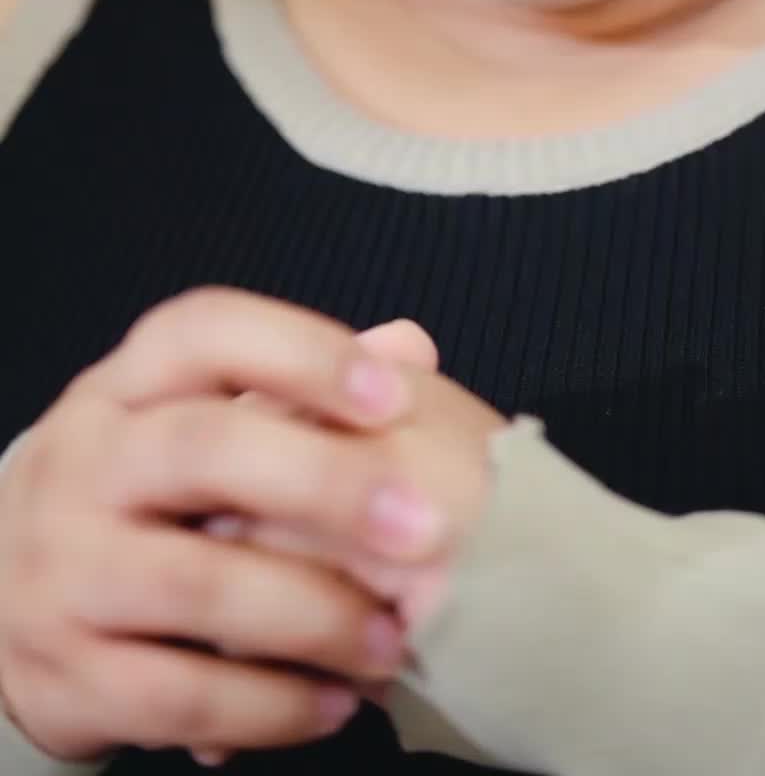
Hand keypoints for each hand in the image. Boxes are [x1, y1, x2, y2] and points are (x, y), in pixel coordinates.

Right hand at [0, 289, 447, 763]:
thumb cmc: (138, 493)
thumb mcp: (190, 417)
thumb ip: (299, 387)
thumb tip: (408, 346)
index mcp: (124, 388)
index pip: (205, 333)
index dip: (302, 355)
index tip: (394, 396)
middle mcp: (83, 464)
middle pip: (203, 449)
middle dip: (325, 483)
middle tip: (425, 526)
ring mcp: (65, 571)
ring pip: (194, 583)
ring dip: (311, 613)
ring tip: (392, 640)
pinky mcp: (67, 675)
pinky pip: (177, 694)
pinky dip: (267, 705)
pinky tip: (332, 702)